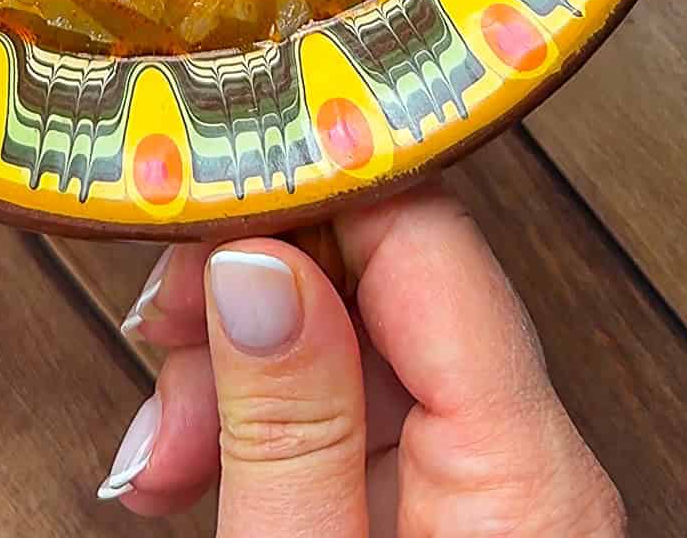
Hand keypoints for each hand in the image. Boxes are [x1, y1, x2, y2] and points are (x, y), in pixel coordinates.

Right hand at [98, 184, 625, 534]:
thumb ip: (288, 420)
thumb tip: (259, 256)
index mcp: (525, 473)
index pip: (427, 236)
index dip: (309, 188)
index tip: (201, 183)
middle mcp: (530, 464)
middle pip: (386, 279)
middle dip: (252, 286)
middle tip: (156, 336)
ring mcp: (491, 491)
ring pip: (357, 342)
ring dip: (239, 360)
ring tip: (161, 443)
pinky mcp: (447, 518)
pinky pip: (356, 417)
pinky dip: (264, 419)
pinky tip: (195, 467)